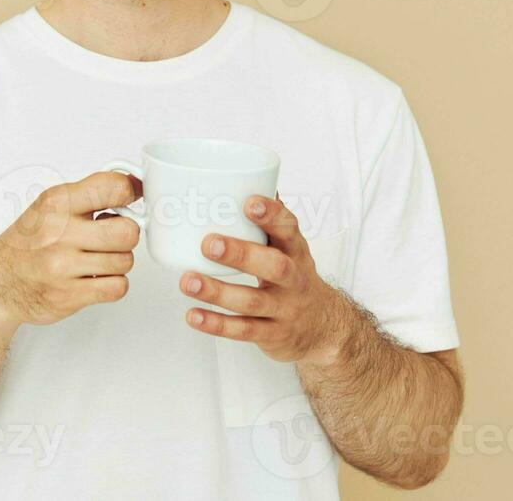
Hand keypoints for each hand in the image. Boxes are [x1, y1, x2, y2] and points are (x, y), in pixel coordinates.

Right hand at [0, 170, 141, 327]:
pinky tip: (96, 278)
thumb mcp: (50, 206)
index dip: (131, 193)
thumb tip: (133, 185)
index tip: (130, 199)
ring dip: (117, 262)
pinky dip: (113, 284)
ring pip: (125, 261)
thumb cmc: (27, 243)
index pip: (114, 187)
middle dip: (126, 235)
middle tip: (112, 237)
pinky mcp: (68, 296)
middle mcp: (59, 232)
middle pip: (128, 231)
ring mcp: (63, 266)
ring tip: (97, 259)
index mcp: (57, 202)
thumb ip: (89, 194)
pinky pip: (117, 288)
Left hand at [178, 194, 346, 366]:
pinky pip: (243, 331)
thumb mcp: (291, 248)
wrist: (324, 327)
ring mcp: (284, 309)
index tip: (250, 202)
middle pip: (274, 266)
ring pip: (253, 301)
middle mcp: (293, 279)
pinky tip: (193, 315)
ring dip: (218, 292)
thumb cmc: (296, 278)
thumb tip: (246, 179)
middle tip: (209, 243)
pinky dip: (217, 325)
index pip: (289, 229)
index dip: (272, 215)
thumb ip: (269, 220)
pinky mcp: (272, 334)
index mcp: (296, 251)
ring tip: (188, 281)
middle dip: (241, 254)